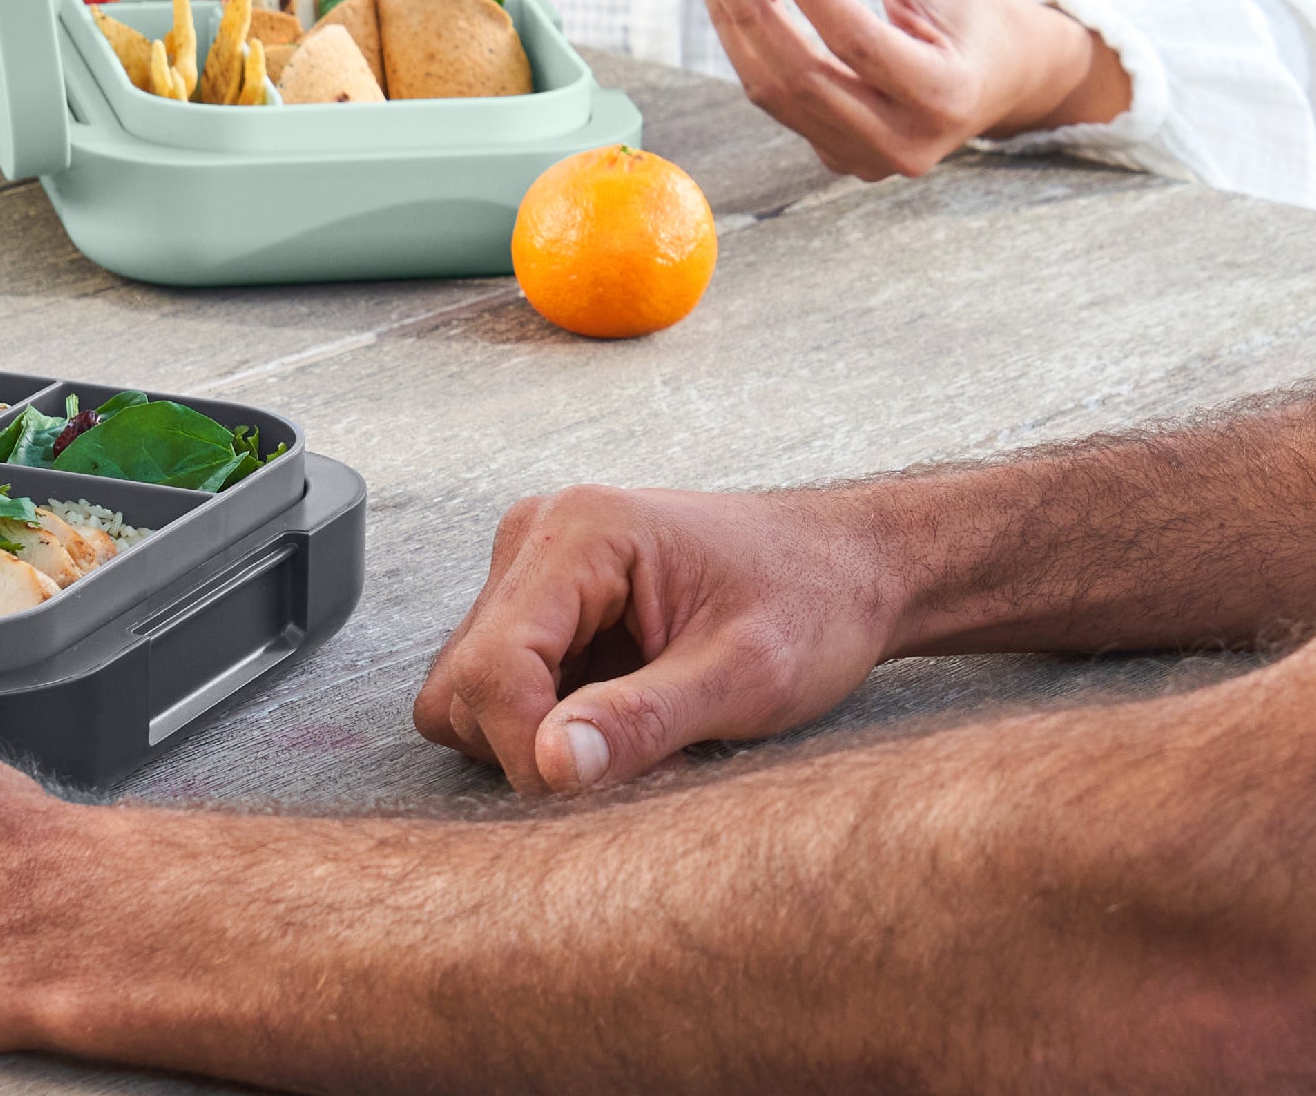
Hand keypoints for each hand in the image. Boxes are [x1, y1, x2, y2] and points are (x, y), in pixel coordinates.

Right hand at [414, 483, 909, 793]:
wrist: (851, 569)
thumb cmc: (814, 606)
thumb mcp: (747, 676)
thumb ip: (645, 720)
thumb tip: (548, 768)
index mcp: (582, 531)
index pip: (492, 670)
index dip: (530, 750)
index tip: (604, 784)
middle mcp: (536, 537)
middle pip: (463, 687)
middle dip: (532, 746)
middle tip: (638, 755)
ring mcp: (531, 569)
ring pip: (468, 696)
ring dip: (538, 738)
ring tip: (640, 729)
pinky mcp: (542, 605)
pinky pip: (498, 691)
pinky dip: (549, 725)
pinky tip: (625, 712)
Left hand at [701, 0, 1133, 183]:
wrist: (1009, 77)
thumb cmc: (977, 12)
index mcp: (943, 94)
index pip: (858, 42)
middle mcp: (904, 143)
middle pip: (804, 79)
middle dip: (750, 11)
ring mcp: (869, 160)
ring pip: (779, 98)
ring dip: (738, 31)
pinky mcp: (843, 158)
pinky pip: (784, 106)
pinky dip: (755, 53)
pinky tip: (737, 7)